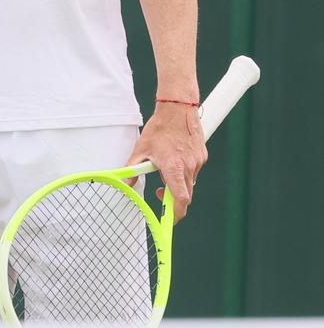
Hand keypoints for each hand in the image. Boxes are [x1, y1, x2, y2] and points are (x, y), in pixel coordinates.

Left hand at [127, 102, 207, 221]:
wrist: (178, 109)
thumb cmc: (159, 128)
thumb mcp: (141, 150)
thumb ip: (132, 169)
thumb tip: (124, 182)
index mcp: (174, 168)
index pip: (180, 199)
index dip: (176, 213)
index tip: (170, 219)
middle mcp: (189, 167)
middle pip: (186, 195)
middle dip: (174, 200)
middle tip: (160, 192)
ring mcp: (197, 161)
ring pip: (190, 183)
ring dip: (179, 183)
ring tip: (166, 168)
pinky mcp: (202, 156)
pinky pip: (194, 171)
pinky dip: (185, 172)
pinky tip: (176, 159)